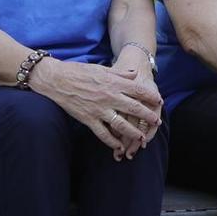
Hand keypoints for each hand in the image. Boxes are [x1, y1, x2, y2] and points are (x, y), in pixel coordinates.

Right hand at [33, 56, 161, 159]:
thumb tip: (133, 74)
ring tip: (141, 137)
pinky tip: (119, 146)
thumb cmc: (79, 71)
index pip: (137, 90)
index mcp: (113, 83)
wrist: (57, 79)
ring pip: (121, 124)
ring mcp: (99, 109)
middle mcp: (109, 96)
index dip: (150, 96)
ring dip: (133, 132)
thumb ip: (119, 73)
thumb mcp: (102, 69)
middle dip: (147, 116)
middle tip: (157, 121)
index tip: (159, 101)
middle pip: (133, 108)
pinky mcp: (88, 119)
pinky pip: (103, 133)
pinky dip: (112, 141)